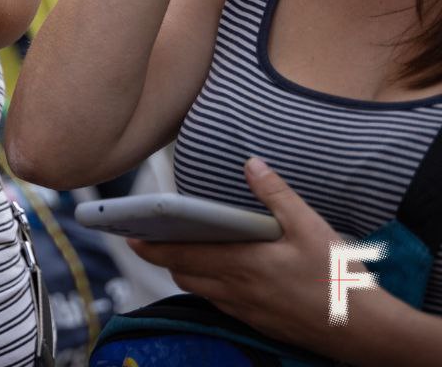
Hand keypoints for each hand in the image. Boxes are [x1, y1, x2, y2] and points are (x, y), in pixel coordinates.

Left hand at [128, 158, 347, 356]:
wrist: (366, 332)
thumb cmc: (339, 278)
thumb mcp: (310, 226)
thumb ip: (276, 193)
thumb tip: (251, 163)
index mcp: (243, 265)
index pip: (182, 254)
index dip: (151, 246)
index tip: (128, 235)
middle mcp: (239, 292)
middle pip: (185, 275)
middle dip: (164, 257)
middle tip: (149, 238)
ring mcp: (249, 312)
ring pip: (202, 292)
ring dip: (187, 272)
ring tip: (180, 250)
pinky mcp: (262, 324)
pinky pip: (223, 305)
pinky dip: (210, 288)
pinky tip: (221, 275)